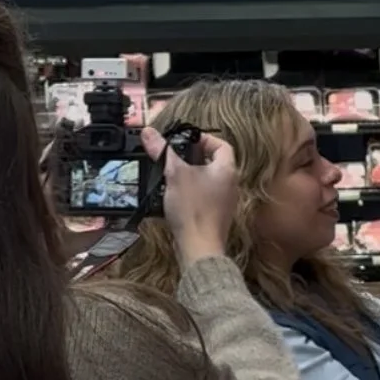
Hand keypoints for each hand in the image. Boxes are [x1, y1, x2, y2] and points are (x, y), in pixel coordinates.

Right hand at [141, 127, 239, 265]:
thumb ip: (162, 151)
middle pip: (214, 162)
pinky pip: (204, 197)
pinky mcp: (215, 216)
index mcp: (226, 170)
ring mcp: (225, 202)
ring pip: (208, 180)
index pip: (222, 145)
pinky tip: (175, 196)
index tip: (187, 140)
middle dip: (194, 157)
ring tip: (173, 175)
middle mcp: (230, 184)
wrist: (199, 247)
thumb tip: (148, 132)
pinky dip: (192, 193)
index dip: (205, 139)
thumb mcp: (174, 174)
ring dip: (191, 175)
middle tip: (176, 156)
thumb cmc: (193, 209)